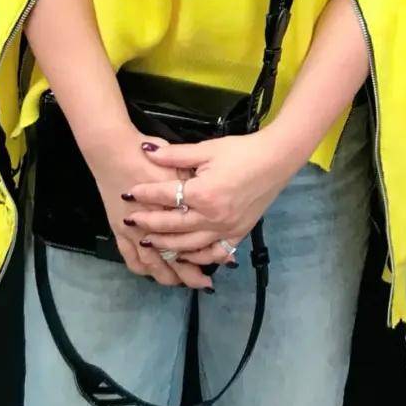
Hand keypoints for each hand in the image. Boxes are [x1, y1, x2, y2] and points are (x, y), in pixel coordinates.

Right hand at [79, 123, 213, 289]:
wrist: (113, 150)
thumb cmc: (147, 155)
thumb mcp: (178, 164)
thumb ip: (194, 184)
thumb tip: (213, 198)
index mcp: (171, 211)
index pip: (192, 241)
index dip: (208, 254)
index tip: (223, 262)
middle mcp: (151, 227)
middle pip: (173, 259)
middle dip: (189, 274)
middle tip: (203, 284)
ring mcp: (132, 232)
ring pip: (152, 264)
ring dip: (166, 276)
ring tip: (180, 282)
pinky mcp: (118, 230)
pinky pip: (131, 258)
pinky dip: (142, 268)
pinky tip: (151, 272)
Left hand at [127, 129, 298, 267]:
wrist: (276, 159)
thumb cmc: (242, 151)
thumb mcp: (208, 149)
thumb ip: (176, 154)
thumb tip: (147, 151)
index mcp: (203, 193)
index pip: (166, 196)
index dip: (145, 194)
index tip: (128, 193)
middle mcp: (212, 216)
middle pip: (173, 225)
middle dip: (149, 224)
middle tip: (132, 222)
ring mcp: (226, 229)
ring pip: (189, 245)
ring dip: (167, 245)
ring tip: (150, 242)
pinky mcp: (238, 234)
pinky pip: (214, 253)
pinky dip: (198, 257)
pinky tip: (185, 255)